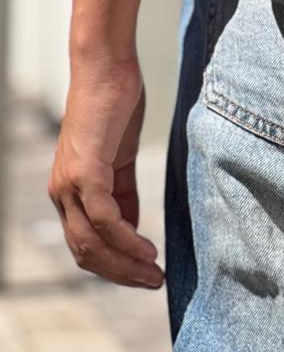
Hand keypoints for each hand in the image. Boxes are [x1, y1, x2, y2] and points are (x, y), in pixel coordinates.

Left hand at [48, 54, 164, 288]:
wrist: (106, 69)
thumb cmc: (115, 105)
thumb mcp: (120, 157)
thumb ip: (123, 192)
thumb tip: (133, 226)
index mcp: (68, 192)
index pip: (85, 245)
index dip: (113, 266)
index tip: (144, 274)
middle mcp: (62, 194)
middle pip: (86, 253)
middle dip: (121, 274)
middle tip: (154, 283)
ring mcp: (71, 184)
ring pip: (92, 243)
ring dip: (125, 264)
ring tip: (154, 272)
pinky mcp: (86, 172)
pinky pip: (105, 219)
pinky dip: (127, 239)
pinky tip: (148, 248)